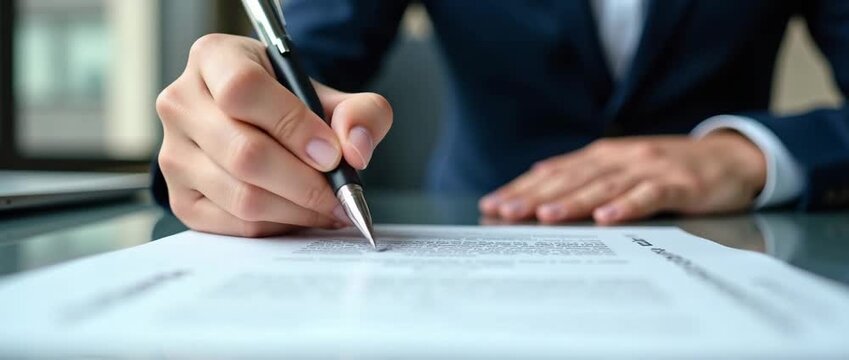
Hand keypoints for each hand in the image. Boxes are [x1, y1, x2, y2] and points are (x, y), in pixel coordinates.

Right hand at [156, 34, 392, 236]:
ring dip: (298, 210)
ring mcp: (173, 153)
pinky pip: (235, 224)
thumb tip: (355, 149)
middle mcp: (181, 103)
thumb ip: (361, 112)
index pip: (243, 90)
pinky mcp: (180, 198)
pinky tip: (302, 215)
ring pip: (241, 196)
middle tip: (341, 194)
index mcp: (213, 58)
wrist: (260, 127)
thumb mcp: (331, 96)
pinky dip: (279, 226)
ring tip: (330, 207)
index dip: (293, 126)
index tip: (332, 153)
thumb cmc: (290, 106)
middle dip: (305, 182)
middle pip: (244, 153)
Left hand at [479, 133, 766, 223]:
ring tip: (545, 216)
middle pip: (570, 178)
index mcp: (602, 155)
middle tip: (505, 212)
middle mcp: (619, 157)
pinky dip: (625, 206)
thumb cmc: (668, 168)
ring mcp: (648, 169)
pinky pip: (647, 196)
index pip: (553, 172)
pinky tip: (605, 219)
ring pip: (603, 186)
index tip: (492, 204)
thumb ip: (585, 174)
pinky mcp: (677, 184)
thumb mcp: (622, 166)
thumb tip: (539, 179)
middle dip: (534, 195)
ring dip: (572, 201)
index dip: (522, 187)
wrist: (730, 158)